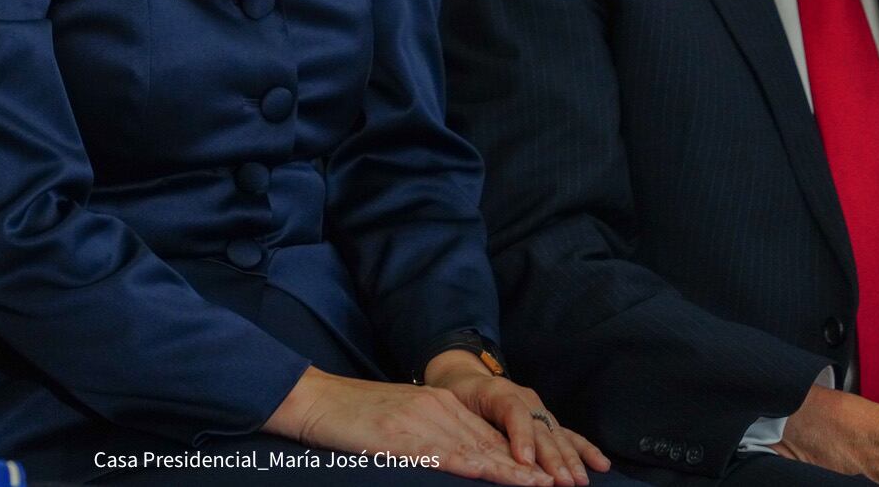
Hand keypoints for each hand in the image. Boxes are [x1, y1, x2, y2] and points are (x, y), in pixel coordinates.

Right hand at [264, 366, 552, 484]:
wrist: (314, 400)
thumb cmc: (349, 417)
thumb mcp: (397, 424)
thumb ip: (427, 435)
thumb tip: (451, 457)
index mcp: (438, 405)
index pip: (488, 433)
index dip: (520, 453)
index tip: (549, 470)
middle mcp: (439, 409)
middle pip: (493, 441)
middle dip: (530, 464)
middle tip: (564, 481)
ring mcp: (426, 422)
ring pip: (481, 449)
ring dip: (517, 471)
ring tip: (548, 485)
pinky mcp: (409, 439)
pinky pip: (453, 456)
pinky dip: (483, 469)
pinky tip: (504, 477)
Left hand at [423, 350, 612, 486]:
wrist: (466, 376)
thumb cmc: (458, 394)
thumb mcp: (452, 401)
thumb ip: (466, 422)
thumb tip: (474, 447)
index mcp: (497, 391)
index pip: (513, 412)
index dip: (521, 436)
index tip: (525, 461)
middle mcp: (523, 398)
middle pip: (540, 428)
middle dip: (552, 457)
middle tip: (562, 481)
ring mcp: (537, 408)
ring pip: (556, 434)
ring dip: (570, 459)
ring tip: (579, 480)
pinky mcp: (545, 418)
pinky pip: (567, 434)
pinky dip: (583, 450)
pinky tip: (600, 464)